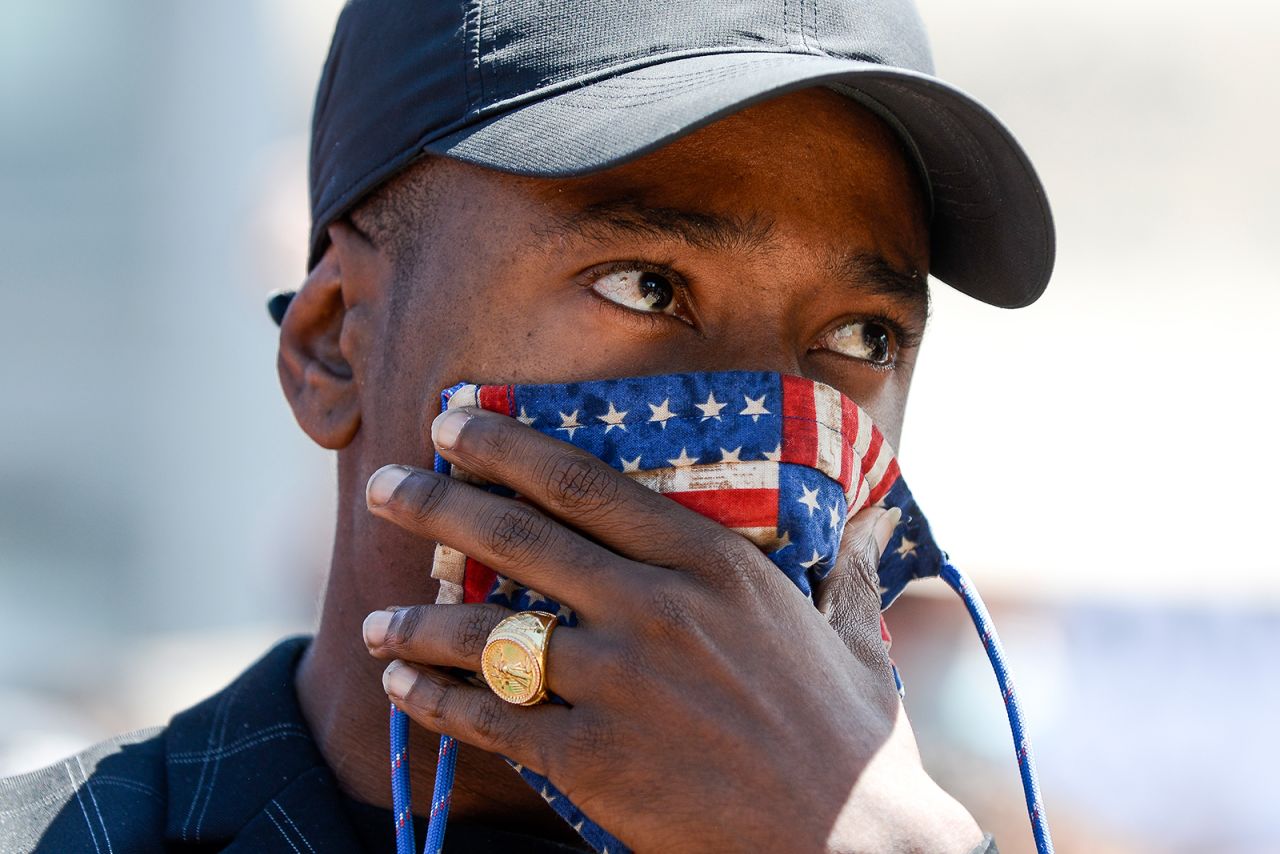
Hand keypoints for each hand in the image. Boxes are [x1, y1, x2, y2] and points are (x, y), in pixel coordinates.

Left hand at [362, 406, 981, 852]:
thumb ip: (844, 564)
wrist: (849, 846)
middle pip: (515, 537)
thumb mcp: (850, 634)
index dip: (504, 445)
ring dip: (416, 621)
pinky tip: (401, 691)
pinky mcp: (590, 758)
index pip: (580, 482)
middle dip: (435, 502)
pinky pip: (489, 719)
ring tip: (371, 623)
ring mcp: (616, 682)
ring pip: (485, 632)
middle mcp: (653, 607)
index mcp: (710, 563)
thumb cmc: (852, 742)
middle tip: (382, 487)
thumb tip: (870, 514)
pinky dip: (435, 702)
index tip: (453, 420)